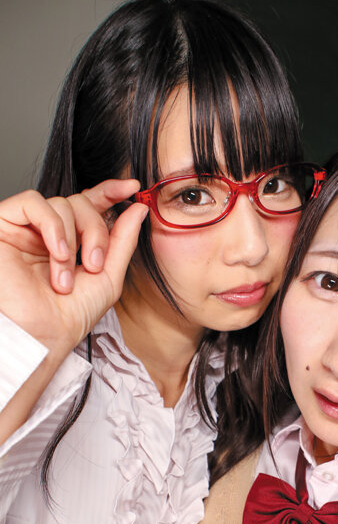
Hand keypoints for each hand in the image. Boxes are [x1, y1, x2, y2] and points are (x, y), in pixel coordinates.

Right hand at [0, 180, 147, 355]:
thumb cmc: (70, 316)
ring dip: (72, 240)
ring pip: (61, 203)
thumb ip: (123, 241)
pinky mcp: (4, 226)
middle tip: (93, 265)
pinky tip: (56, 253)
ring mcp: (26, 229)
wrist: (42, 335)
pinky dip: (52, 226)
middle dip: (95, 231)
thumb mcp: (108, 277)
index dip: (110, 192)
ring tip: (66, 275)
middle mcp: (49, 233)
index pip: (90, 204)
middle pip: (81, 203)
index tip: (132, 189)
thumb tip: (138, 209)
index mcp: (73, 242)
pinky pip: (33, 202)